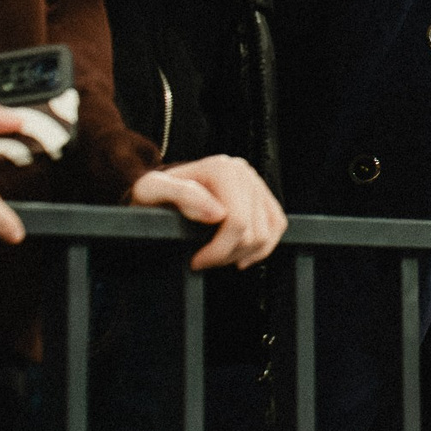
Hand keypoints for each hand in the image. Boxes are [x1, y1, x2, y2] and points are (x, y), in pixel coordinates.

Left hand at [128, 155, 285, 270]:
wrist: (162, 187)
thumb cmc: (154, 192)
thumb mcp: (153, 191)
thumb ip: (182, 196)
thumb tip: (217, 213)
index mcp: (223, 170)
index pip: (238, 223)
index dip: (218, 251)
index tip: (197, 260)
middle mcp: (244, 173)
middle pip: (254, 231)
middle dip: (228, 254)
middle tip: (205, 260)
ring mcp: (256, 183)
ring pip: (267, 233)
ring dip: (244, 253)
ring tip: (219, 255)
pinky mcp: (262, 196)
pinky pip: (277, 225)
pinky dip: (262, 246)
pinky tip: (241, 252)